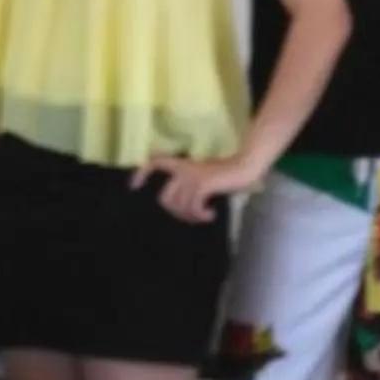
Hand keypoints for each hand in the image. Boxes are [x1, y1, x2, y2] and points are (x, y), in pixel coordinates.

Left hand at [134, 151, 255, 222]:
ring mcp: (192, 176)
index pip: (154, 162)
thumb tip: (180, 207)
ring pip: (179, 206)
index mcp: (182, 164)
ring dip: (191, 217)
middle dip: (177, 213)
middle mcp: (184, 168)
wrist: (245, 167)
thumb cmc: (228, 175)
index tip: (133, 187)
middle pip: (165, 198)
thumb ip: (190, 185)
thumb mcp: (204, 178)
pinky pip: (192, 207)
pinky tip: (211, 215)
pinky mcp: (202, 184)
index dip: (141, 173)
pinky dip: (201, 216)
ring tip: (204, 215)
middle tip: (192, 216)